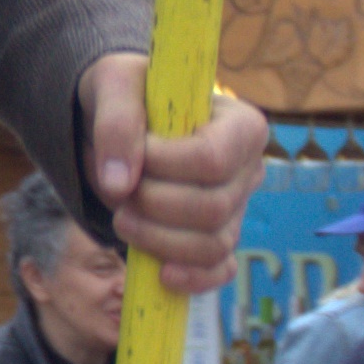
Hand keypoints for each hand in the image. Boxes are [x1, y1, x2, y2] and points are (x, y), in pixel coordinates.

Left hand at [77, 63, 269, 297]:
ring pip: (212, 245)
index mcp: (241, 124)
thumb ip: (116, 123)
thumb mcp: (114, 84)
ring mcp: (237, 208)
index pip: (213, 160)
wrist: (125, 123)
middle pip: (211, 208)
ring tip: (123, 218)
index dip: (164, 165)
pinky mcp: (219, 239)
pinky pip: (218, 270)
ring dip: (158, 240)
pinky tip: (160, 274)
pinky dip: (192, 279)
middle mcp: (249, 170)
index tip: (135, 152)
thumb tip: (119, 185)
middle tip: (119, 190)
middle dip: (154, 205)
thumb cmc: (131, 95)